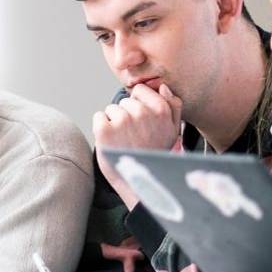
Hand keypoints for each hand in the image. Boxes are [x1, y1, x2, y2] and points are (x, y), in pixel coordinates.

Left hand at [92, 83, 182, 208]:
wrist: (138, 184)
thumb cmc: (154, 156)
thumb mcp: (173, 132)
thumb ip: (172, 106)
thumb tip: (163, 87)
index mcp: (161, 111)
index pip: (140, 90)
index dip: (139, 105)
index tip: (142, 122)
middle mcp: (142, 113)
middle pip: (125, 101)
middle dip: (127, 115)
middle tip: (134, 136)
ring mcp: (122, 121)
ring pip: (111, 109)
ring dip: (114, 122)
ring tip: (124, 141)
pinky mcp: (104, 130)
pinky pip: (98, 117)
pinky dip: (101, 128)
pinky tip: (112, 142)